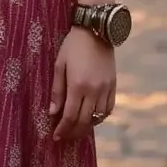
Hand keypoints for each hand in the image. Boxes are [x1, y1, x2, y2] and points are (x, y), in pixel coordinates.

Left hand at [49, 26, 115, 141]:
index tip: (56, 136)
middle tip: (65, 136)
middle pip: (84, 121)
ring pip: (98, 117)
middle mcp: (94, 90)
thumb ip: (57, 90)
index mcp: (77, 85)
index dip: (63, 129)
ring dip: (87, 127)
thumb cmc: (73, 46)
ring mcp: (106, 88)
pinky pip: (109, 108)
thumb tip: (53, 112)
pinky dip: (100, 117)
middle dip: (73, 132)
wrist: (96, 30)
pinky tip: (92, 118)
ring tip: (77, 129)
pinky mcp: (113, 85)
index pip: (70, 116)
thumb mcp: (59, 65)